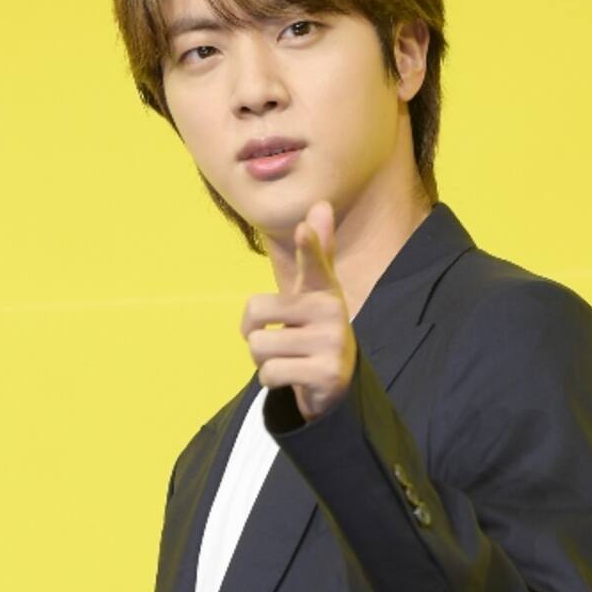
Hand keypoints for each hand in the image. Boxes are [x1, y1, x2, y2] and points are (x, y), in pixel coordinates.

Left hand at [240, 199, 354, 422]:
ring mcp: (332, 344)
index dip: (309, 247)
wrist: (338, 385)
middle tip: (279, 343)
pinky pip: (269, 374)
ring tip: (288, 362)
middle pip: (256, 312)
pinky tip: (292, 379)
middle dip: (254, 335)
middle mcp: (332, 313)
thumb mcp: (313, 294)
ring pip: (259, 347)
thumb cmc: (314, 332)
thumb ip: (316, 253)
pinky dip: (270, 381)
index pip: (316, 264)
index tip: (303, 230)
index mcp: (325, 291)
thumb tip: (321, 205)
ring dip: (262, 361)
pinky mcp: (326, 374)